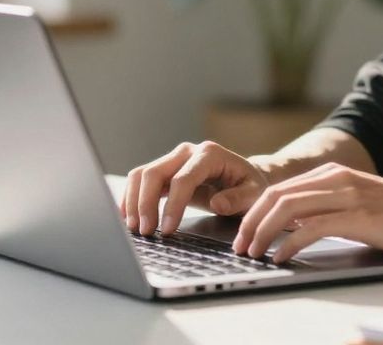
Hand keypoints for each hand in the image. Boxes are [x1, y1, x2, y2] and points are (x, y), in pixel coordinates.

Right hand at [121, 141, 269, 234]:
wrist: (244, 176)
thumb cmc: (250, 185)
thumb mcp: (254, 193)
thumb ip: (239, 198)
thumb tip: (218, 203)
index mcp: (210, 154)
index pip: (183, 179)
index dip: (173, 205)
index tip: (168, 229)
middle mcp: (187, 152)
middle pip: (155, 173)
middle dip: (146, 204)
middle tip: (146, 232)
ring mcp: (173, 158)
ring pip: (142, 174)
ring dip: (133, 201)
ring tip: (135, 228)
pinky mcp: (165, 170)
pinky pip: (140, 180)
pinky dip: (131, 197)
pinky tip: (128, 217)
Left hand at [232, 162, 382, 263]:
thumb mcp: (359, 203)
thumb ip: (330, 208)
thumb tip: (295, 229)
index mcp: (334, 174)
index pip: (279, 188)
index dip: (254, 211)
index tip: (243, 233)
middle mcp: (336, 179)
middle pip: (276, 196)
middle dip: (250, 222)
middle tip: (240, 246)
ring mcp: (347, 196)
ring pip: (288, 209)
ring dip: (263, 233)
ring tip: (254, 253)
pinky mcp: (358, 217)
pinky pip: (312, 228)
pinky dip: (290, 244)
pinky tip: (282, 258)